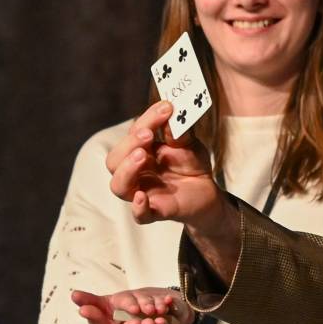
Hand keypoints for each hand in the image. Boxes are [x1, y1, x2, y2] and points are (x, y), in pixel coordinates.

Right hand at [106, 100, 240, 269]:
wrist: (208, 192)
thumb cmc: (191, 165)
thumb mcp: (188, 144)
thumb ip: (179, 132)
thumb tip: (172, 114)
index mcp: (140, 151)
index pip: (134, 134)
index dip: (147, 119)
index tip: (166, 108)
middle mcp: (135, 172)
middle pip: (114, 159)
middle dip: (129, 144)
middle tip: (148, 134)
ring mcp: (143, 192)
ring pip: (118, 185)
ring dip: (127, 169)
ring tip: (142, 156)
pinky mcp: (157, 211)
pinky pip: (140, 215)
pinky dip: (138, 208)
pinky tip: (142, 197)